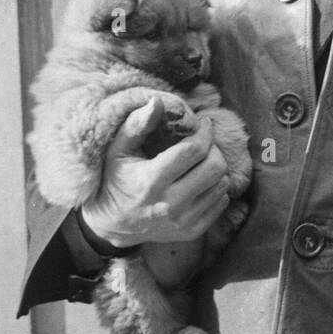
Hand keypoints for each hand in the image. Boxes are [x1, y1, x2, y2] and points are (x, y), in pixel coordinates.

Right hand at [80, 97, 230, 248]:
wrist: (110, 225)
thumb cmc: (114, 180)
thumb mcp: (118, 150)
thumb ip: (138, 124)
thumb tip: (158, 100)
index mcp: (150, 181)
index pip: (192, 151)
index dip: (204, 132)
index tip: (204, 123)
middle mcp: (169, 205)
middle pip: (214, 168)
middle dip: (214, 149)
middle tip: (204, 142)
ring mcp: (181, 222)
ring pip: (221, 186)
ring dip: (217, 168)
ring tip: (202, 161)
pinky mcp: (191, 232)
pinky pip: (221, 204)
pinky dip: (217, 188)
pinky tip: (202, 181)